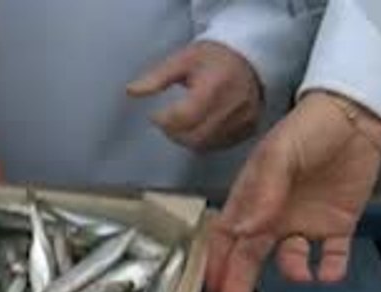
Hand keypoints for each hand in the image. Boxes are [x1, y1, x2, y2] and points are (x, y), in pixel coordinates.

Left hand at [128, 41, 262, 151]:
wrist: (250, 57)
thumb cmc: (211, 57)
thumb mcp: (182, 60)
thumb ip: (156, 78)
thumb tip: (131, 91)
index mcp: (214, 86)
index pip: (184, 117)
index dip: (164, 121)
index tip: (156, 115)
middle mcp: (233, 105)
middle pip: (194, 136)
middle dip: (173, 133)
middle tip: (167, 122)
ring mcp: (244, 119)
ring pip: (205, 144)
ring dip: (187, 139)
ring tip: (182, 123)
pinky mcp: (249, 128)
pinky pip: (220, 145)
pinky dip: (204, 141)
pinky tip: (199, 127)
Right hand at [206, 91, 380, 291]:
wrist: (357, 116)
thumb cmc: (308, 129)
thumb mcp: (278, 153)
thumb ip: (262, 192)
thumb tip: (244, 232)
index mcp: (251, 200)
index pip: (227, 238)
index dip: (217, 264)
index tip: (211, 289)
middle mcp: (273, 217)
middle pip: (250, 256)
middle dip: (239, 284)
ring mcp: (304, 223)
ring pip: (289, 260)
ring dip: (290, 271)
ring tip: (297, 272)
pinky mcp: (336, 226)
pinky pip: (331, 256)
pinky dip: (329, 269)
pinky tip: (328, 273)